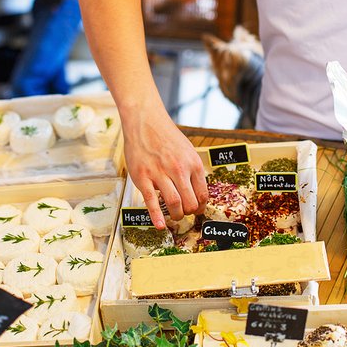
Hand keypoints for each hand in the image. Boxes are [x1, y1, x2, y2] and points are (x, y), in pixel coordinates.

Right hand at [123, 110, 207, 228]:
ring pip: (174, 203)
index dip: (200, 206)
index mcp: (193, 163)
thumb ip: (192, 170)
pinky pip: (152, 201)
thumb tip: (196, 191)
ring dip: (176, 215)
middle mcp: (179, 169)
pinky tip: (160, 225)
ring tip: (174, 216)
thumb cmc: (166, 137)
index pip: (202, 194)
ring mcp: (160, 173)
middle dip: (189, 213)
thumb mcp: (188, 150)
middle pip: (190, 202)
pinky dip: (157, 216)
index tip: (196, 210)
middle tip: (184, 213)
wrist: (145, 121)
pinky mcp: (143, 177)